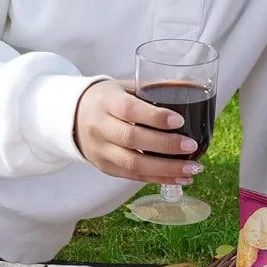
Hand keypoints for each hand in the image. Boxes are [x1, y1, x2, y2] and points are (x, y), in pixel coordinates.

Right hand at [73, 79, 202, 183]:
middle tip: (191, 146)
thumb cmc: (108, 101)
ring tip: (193, 169)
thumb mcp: (124, 88)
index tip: (180, 120)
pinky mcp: (107, 168)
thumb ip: (153, 90)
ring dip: (167, 169)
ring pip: (134, 164)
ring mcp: (102, 151)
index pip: (130, 110)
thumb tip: (192, 88)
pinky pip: (135, 177)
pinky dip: (160, 179)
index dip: (155, 117)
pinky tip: (182, 178)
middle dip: (165, 145)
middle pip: (132, 139)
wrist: (73, 118)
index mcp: (106, 102)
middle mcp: (100, 127)